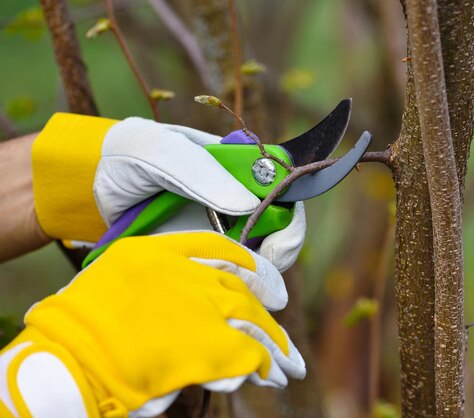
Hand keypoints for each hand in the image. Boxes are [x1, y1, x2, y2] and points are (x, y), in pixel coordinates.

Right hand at [0, 232, 304, 416]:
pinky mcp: (211, 345)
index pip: (219, 248)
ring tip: (287, 365)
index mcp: (158, 252)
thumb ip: (157, 282)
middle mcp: (186, 274)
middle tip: (279, 327)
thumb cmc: (78, 325)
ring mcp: (201, 307)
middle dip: (266, 307)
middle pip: (242, 287)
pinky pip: (250, 352)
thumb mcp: (115, 280)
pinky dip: (265, 365)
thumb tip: (190, 301)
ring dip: (274, 344)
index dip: (250, 265)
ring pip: (253, 320)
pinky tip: (271, 375)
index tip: (266, 280)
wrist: (67, 361)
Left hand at [32, 114, 305, 270]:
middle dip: (276, 257)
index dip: (289, 222)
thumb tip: (249, 205)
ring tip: (230, 288)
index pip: (285, 192)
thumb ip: (200, 172)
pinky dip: (230, 285)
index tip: (275, 250)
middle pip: (281, 231)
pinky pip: (229, 273)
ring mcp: (223, 228)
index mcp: (239, 166)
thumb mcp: (156, 153)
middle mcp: (239, 198)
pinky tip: (213, 292)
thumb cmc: (126, 157)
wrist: (90, 184)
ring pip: (259, 259)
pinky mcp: (204, 253)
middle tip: (257, 279)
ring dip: (254, 277)